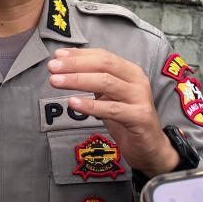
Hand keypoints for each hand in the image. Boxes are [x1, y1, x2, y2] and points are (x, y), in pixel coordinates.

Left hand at [48, 47, 177, 174]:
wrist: (150, 147)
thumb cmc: (126, 118)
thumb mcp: (109, 96)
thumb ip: (93, 81)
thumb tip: (65, 67)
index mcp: (130, 71)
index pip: (102, 56)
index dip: (79, 54)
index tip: (57, 56)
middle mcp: (137, 80)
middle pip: (103, 65)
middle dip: (75, 65)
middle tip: (52, 67)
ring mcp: (140, 98)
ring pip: (106, 83)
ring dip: (77, 80)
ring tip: (56, 81)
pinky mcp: (139, 117)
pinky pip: (112, 109)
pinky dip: (90, 105)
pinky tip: (73, 103)